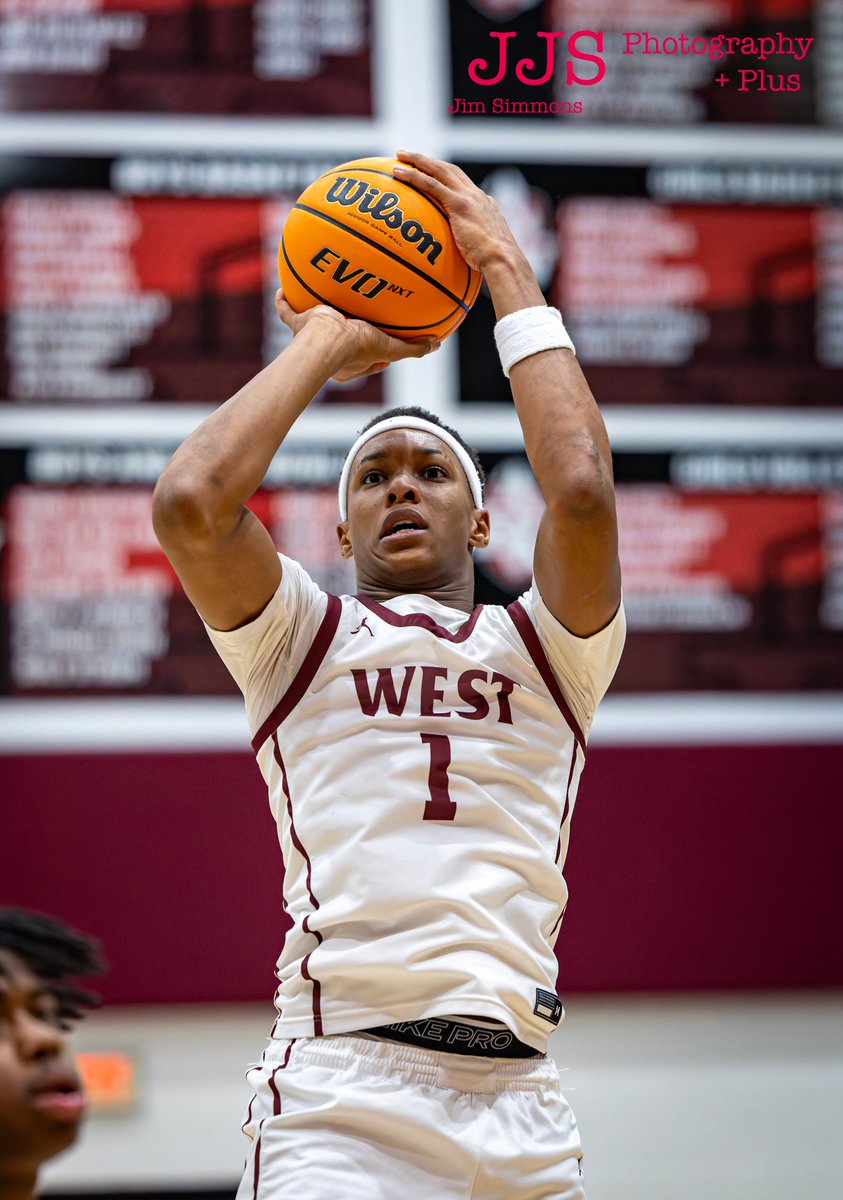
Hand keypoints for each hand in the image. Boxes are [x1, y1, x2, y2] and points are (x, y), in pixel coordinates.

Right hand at [275, 290, 438, 382]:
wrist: (326, 341)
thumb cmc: (356, 348)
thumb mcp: (389, 348)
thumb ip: (412, 348)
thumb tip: (436, 345)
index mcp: (349, 361)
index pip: (365, 355)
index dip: (374, 349)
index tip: (383, 337)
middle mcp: (330, 350)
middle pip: (339, 338)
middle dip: (345, 328)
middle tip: (354, 316)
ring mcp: (311, 336)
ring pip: (312, 323)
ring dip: (314, 312)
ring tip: (321, 295)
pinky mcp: (298, 323)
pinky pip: (286, 310)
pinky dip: (283, 300)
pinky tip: (283, 287)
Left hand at [393, 151, 519, 273]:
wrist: (503, 260)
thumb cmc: (495, 264)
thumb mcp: (485, 250)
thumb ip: (473, 246)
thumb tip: (465, 260)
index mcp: (484, 204)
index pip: (462, 183)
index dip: (445, 174)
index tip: (431, 171)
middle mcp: (476, 196)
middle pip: (449, 170)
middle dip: (429, 160)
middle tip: (409, 155)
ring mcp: (468, 197)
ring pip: (439, 170)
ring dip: (418, 160)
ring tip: (400, 155)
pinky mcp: (459, 204)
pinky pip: (432, 185)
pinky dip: (414, 176)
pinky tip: (399, 173)